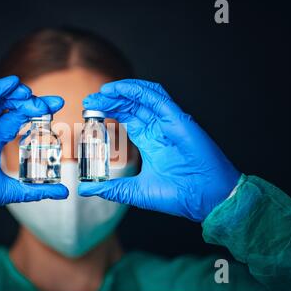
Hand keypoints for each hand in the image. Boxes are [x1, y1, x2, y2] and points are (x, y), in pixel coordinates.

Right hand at [0, 76, 67, 234]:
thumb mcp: (9, 190)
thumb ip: (36, 190)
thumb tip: (63, 193)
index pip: (17, 118)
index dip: (36, 110)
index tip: (57, 105)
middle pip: (8, 106)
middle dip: (30, 100)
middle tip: (50, 103)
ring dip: (10, 91)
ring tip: (29, 92)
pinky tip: (8, 86)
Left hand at [78, 79, 239, 221]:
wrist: (205, 200)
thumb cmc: (179, 195)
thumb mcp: (135, 191)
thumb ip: (112, 189)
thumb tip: (85, 190)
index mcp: (150, 140)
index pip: (126, 117)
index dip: (108, 111)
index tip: (89, 111)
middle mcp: (159, 128)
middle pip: (131, 105)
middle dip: (110, 100)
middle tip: (89, 101)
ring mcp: (169, 122)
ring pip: (144, 96)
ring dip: (122, 91)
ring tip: (102, 93)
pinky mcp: (179, 119)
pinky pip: (158, 98)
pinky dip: (138, 91)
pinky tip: (120, 90)